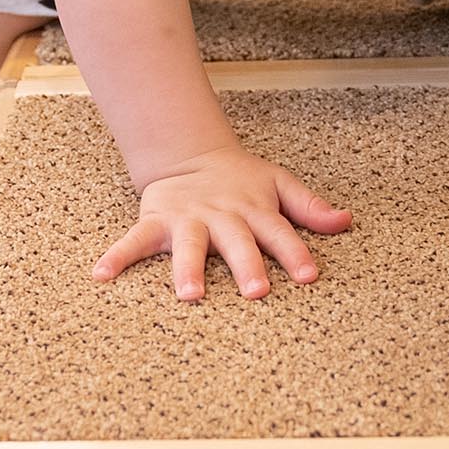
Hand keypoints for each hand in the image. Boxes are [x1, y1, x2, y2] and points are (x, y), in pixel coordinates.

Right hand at [91, 147, 351, 303]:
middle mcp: (223, 217)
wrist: (190, 154)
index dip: (295, 254)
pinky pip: (134, 241)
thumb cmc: (240, 180)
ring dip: (188, 269)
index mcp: (255, 211)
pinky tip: (101, 275)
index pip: (280, 234)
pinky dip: (117, 256)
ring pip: (189, 246)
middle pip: (237, 243)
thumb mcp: (278, 185)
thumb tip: (346, 221)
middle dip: (246, 265)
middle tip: (256, 290)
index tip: (308, 276)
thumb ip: (309, 207)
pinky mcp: (156, 221)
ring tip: (189, 295)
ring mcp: (188, 220)